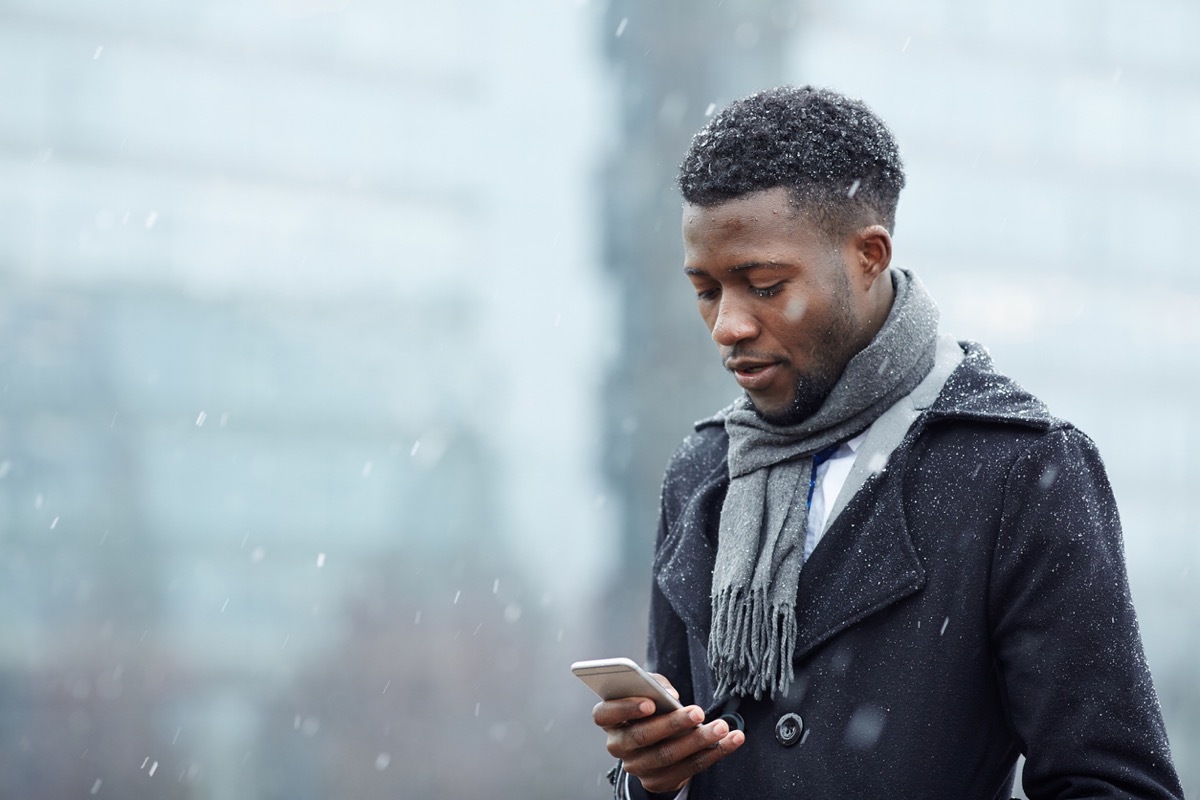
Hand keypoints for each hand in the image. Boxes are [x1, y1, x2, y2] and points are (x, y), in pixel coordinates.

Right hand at [591, 673, 744, 793]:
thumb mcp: (648, 688)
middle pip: (642, 737)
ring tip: (722, 727)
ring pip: (668, 756)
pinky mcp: (657, 781)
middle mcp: (618, 745)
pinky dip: (713, 754)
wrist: (656, 738)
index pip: (605, 714)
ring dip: (698, 740)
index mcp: (609, 719)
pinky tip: (732, 740)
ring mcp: (637, 766)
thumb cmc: (651, 704)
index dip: (626, 708)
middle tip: (698, 712)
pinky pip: (688, 769)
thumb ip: (655, 684)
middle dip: (673, 724)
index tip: (651, 703)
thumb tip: (670, 695)